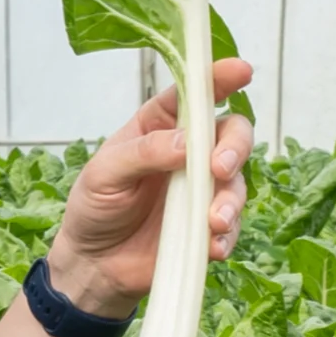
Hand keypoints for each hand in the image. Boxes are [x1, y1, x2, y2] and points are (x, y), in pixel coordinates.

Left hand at [47, 60, 254, 316]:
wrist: (95, 265)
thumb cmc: (95, 208)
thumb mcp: (104, 173)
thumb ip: (143, 153)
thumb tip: (185, 143)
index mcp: (159, 126)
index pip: (193, 94)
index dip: (218, 79)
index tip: (241, 70)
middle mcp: (188, 153)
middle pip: (230, 134)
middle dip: (235, 147)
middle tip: (220, 167)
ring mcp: (201, 190)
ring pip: (237, 182)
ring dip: (230, 199)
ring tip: (213, 221)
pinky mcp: (208, 226)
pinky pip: (232, 226)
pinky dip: (226, 235)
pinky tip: (211, 245)